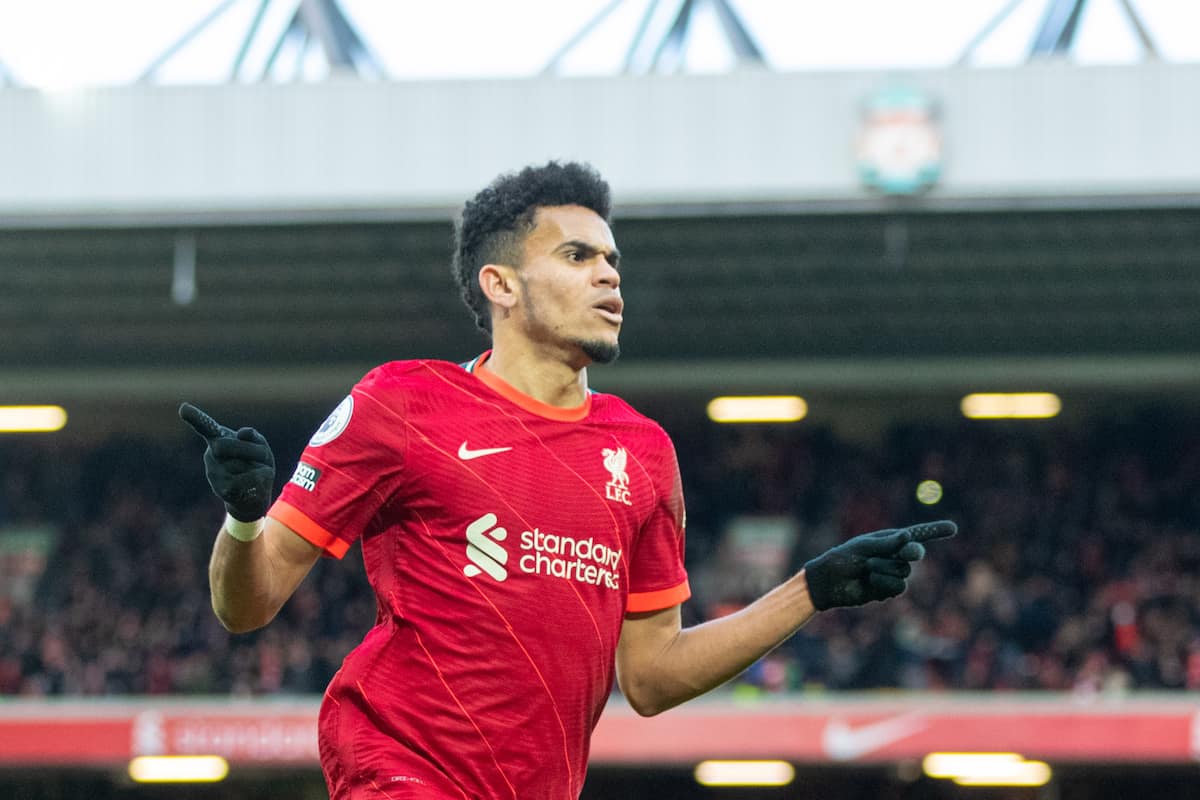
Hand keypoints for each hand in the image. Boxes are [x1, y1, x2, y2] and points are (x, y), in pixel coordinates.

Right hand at [179, 402, 274, 521]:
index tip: (183, 408)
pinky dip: (261, 478)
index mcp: (219, 439)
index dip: (196, 417)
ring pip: (243, 463)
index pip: (206, 426)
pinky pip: (251, 477)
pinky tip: (255, 484)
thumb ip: (253, 437)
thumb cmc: (256, 465)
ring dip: (258, 466)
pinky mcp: (222, 489)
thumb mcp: (260, 447)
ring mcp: (214, 473)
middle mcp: (211, 455)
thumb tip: (243, 433)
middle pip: (224, 445)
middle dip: (247, 450)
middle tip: (257, 459)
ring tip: (254, 474)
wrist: (253, 496)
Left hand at [803, 520, 956, 610]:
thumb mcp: (864, 547)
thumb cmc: (843, 559)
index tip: (953, 528)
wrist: (830, 582)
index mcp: (889, 539)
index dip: (935, 531)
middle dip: (910, 552)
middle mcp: (895, 555)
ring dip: (884, 569)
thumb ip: (887, 543)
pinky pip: (898, 587)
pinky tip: (869, 583)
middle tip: (904, 552)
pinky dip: (883, 584)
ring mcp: (894, 572)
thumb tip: (909, 536)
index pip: (917, 534)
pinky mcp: (889, 590)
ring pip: (904, 571)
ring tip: (867, 569)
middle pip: (915, 553)